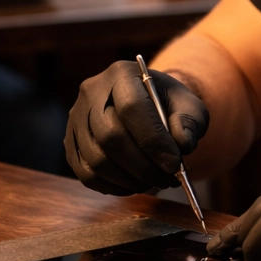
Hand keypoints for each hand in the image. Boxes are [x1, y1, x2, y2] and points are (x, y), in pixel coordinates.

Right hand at [66, 60, 208, 194]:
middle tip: (167, 179)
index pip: (132, 108)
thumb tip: (183, 144)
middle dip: (143, 166)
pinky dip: (113, 186)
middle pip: (110, 136)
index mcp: (121, 74)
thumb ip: (190, 122)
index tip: (174, 164)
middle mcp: (91, 92)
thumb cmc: (167, 105)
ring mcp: (76, 118)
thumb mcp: (188, 105)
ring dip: (129, 179)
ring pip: (96, 159)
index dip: (153, 140)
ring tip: (154, 181)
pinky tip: (134, 184)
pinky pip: (86, 174)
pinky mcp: (70, 142)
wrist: (145, 105)